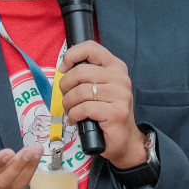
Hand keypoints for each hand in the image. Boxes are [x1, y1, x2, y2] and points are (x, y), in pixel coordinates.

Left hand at [59, 41, 146, 168]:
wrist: (124, 139)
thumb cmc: (107, 112)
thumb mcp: (99, 88)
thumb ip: (86, 75)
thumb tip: (64, 68)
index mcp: (116, 67)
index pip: (91, 48)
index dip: (71, 55)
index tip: (63, 69)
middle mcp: (120, 78)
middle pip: (80, 72)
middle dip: (65, 87)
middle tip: (66, 98)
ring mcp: (120, 95)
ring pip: (80, 92)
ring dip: (68, 104)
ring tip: (70, 111)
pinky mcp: (116, 112)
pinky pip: (84, 109)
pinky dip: (73, 115)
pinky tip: (75, 120)